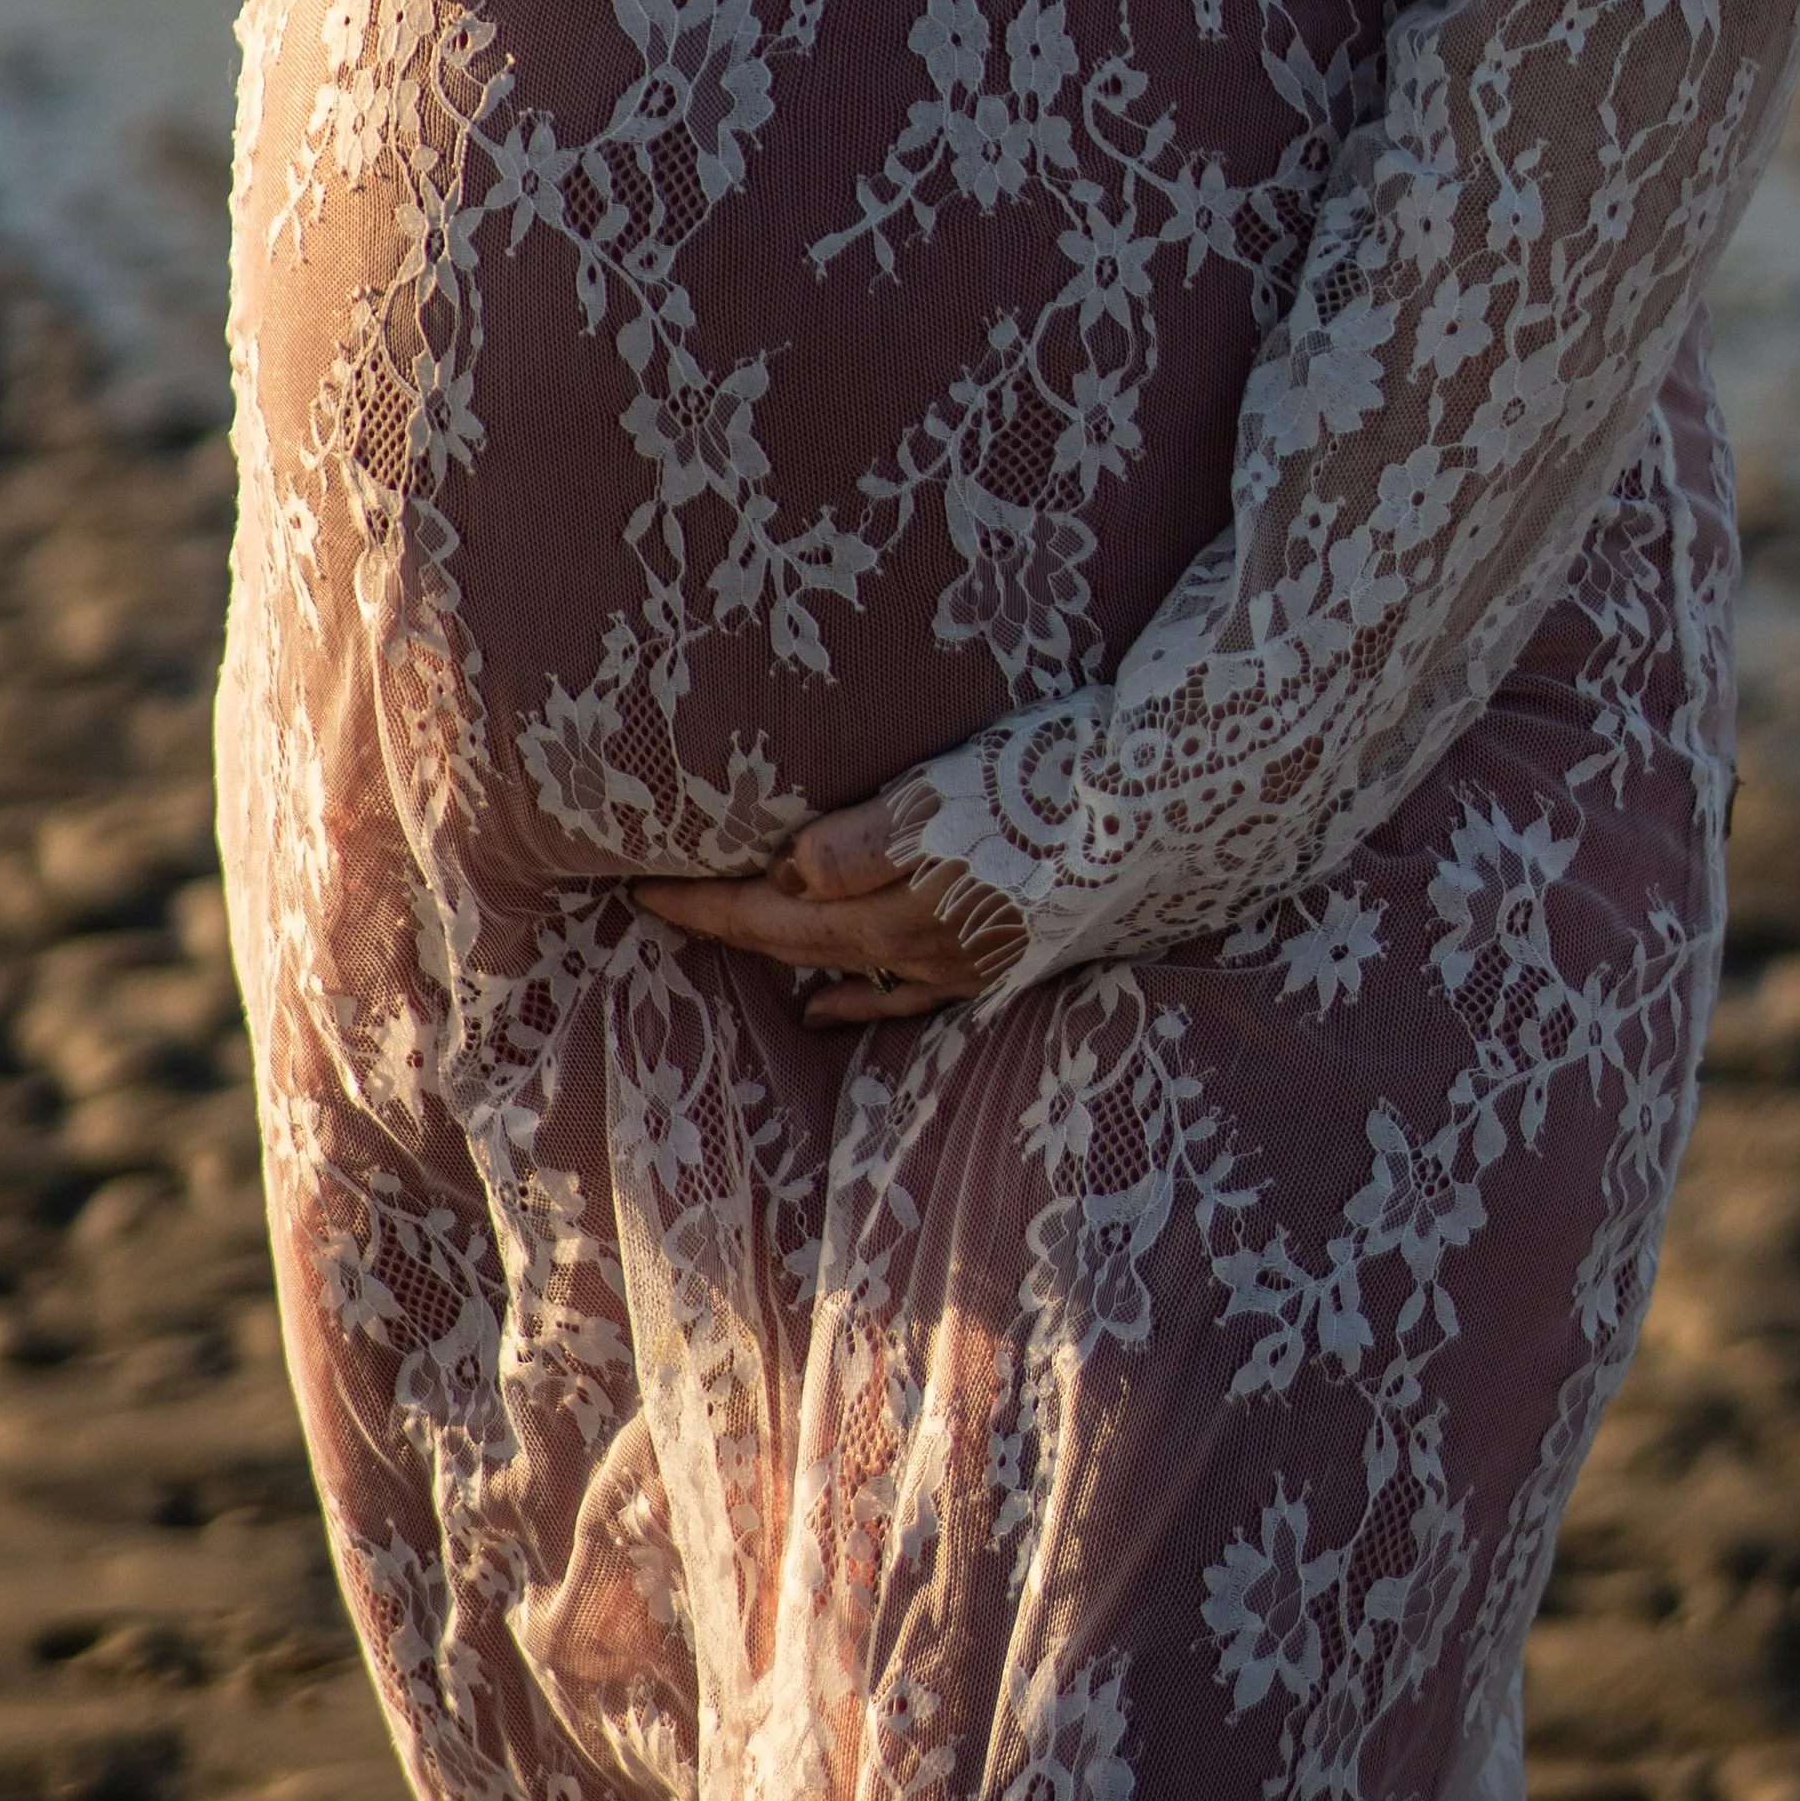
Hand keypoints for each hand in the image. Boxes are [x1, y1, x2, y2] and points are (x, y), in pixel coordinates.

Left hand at [637, 796, 1018, 1024]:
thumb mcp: (947, 802)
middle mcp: (918, 950)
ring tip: (724, 941)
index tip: (637, 888)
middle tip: (656, 899)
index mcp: (893, 910)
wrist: (1162, 821)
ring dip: (778, 955)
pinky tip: (822, 1007)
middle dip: (723, 924)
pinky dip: (850, 1000)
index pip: (769, 914)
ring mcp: (958, 963)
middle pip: (795, 943)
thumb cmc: (1050, 792)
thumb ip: (861, 846)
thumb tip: (784, 877)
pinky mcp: (995, 959)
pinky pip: (899, 995)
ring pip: (840, 966)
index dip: (702, 903)